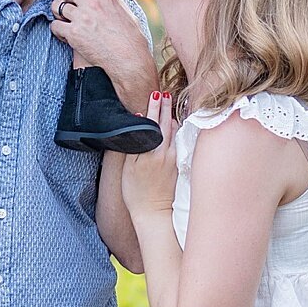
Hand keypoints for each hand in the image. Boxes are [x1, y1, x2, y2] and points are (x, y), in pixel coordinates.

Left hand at [50, 0, 158, 107]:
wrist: (130, 61)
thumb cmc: (132, 40)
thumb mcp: (125, 12)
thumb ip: (111, 1)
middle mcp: (93, 4)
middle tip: (68, 5)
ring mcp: (82, 18)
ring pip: (56, 5)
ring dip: (58, 13)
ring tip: (66, 21)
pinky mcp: (73, 35)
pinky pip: (54, 25)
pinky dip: (57, 31)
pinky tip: (66, 36)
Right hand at [119, 99, 176, 221]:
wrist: (153, 214)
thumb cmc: (136, 192)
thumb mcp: (128, 167)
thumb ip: (133, 142)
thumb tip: (137, 121)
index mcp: (151, 150)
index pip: (153, 122)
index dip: (154, 106)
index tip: (156, 93)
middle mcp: (166, 152)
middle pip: (167, 123)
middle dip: (166, 107)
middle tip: (165, 92)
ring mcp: (174, 159)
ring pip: (175, 132)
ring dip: (171, 117)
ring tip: (169, 105)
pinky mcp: (179, 165)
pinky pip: (178, 142)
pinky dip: (176, 131)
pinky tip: (174, 126)